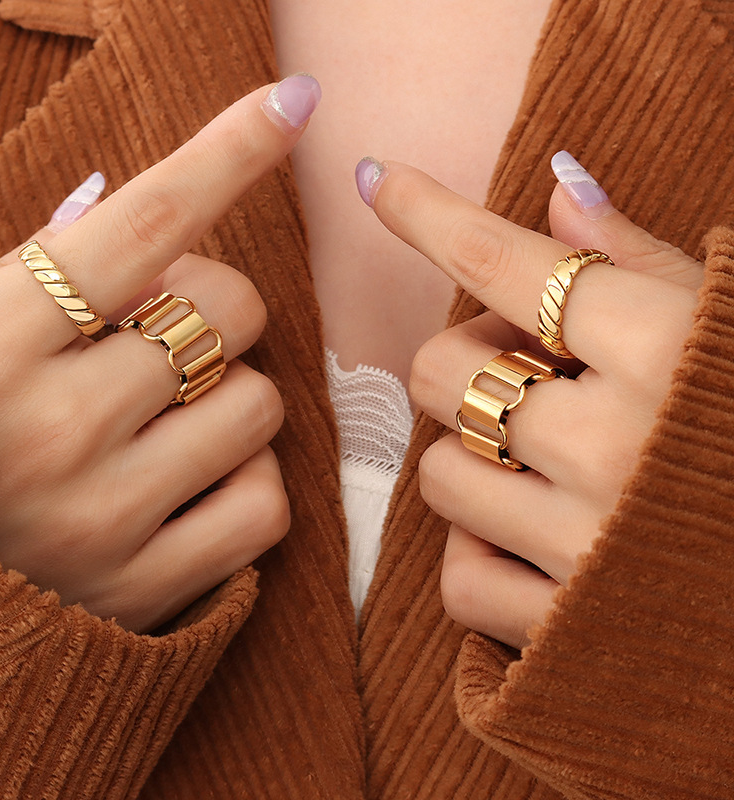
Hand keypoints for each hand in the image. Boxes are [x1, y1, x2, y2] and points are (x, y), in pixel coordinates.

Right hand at [0, 75, 320, 631]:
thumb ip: (54, 272)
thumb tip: (150, 197)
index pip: (141, 222)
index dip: (226, 151)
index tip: (291, 103)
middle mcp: (45, 430)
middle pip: (231, 311)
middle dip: (220, 312)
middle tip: (170, 340)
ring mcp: (98, 519)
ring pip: (260, 406)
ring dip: (233, 402)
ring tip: (172, 426)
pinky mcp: (145, 591)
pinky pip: (267, 504)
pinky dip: (247, 486)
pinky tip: (193, 492)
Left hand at [359, 153, 702, 648]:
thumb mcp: (733, 325)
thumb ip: (642, 260)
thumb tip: (560, 186)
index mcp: (665, 349)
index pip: (504, 260)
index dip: (426, 212)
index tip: (376, 181)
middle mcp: (615, 444)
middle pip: (441, 372)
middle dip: (468, 363)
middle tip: (526, 371)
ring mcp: (588, 544)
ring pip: (439, 475)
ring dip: (474, 459)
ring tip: (539, 463)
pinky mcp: (571, 628)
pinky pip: (460, 578)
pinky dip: (481, 553)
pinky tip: (531, 540)